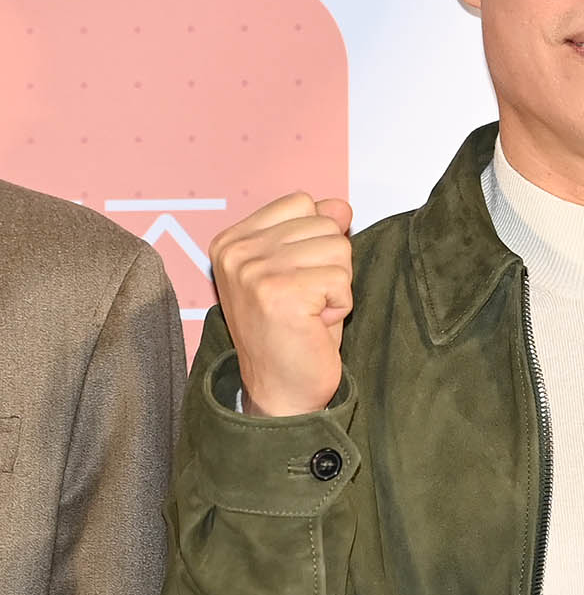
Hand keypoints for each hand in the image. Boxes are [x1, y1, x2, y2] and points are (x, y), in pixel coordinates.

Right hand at [209, 194, 352, 416]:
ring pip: (337, 248)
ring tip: (311, 313)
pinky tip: (314, 324)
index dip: (316, 240)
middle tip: (307, 302)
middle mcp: (236, 252)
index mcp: (232, 241)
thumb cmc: (294, 333)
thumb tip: (340, 205)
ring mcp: (254, 271)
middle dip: (330, 265)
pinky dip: (340, 305)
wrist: (282, 392)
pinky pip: (341, 279)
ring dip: (337, 286)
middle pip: (323, 223)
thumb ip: (315, 231)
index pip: (301, 202)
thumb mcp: (302, 270)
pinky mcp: (278, 293)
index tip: (297, 279)